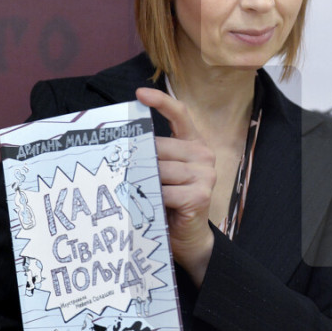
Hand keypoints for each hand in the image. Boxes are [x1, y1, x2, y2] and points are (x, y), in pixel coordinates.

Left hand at [136, 87, 215, 283]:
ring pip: (160, 170)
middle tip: (127, 174)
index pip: (180, 114)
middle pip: (160, 147)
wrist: (189, 236)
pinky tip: (149, 204)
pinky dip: (151, 199)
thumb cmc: (171, 201)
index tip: (139, 94)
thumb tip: (126, 145)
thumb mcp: (163, 173)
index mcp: (194, 144)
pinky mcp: (200, 195)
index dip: (161, 101)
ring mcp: (205, 175)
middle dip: (141, 161)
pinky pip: (164, 191)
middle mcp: (204, 155)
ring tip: (138, 193)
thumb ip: (155, 156)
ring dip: (144, 183)